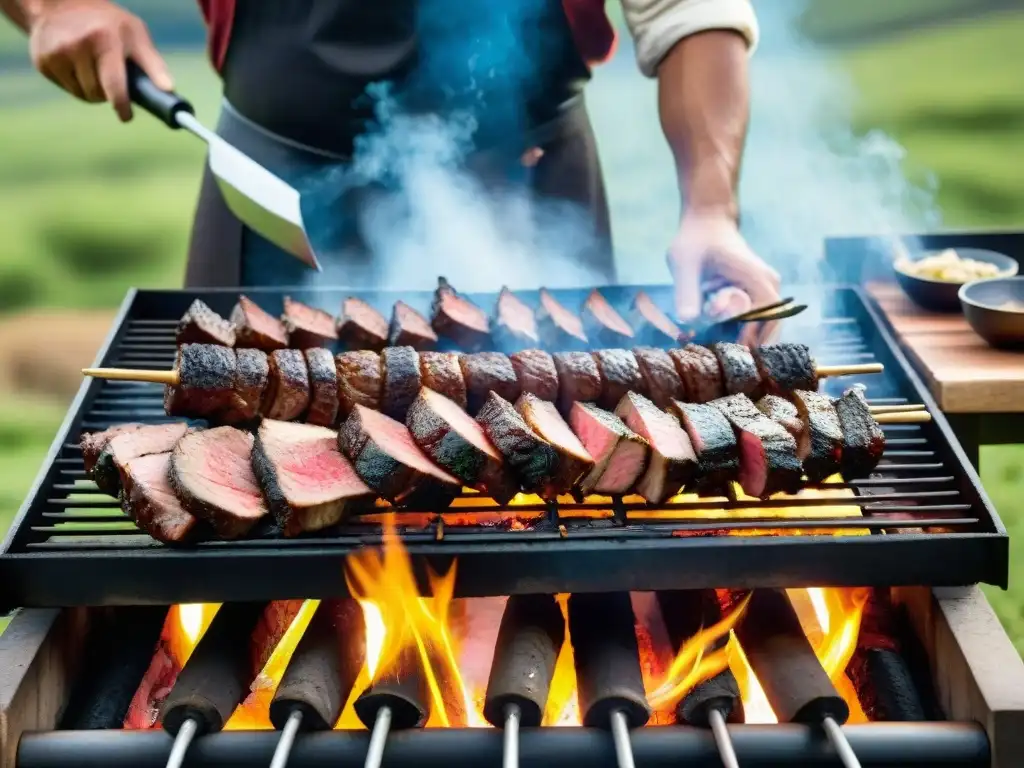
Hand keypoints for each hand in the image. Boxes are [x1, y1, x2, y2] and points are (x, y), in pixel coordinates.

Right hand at [27, 0, 171, 121]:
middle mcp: (79, 45)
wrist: (61, 3)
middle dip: (108, 94)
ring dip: (92, 91)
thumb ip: (153, 64)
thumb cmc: (108, 24)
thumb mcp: (135, 34)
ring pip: (82, 95)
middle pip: (98, 94)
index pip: (114, 84)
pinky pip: (67, 89)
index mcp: (105, 39)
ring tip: (93, 68)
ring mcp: (57, 53)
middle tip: (110, 78)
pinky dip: (75, 84)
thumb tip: (169, 89)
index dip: (121, 105)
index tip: (126, 116)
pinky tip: (75, 64)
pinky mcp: (43, 60)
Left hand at [667, 212, 780, 345]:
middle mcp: (768, 284)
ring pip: (767, 325)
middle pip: (771, 325)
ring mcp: (766, 289)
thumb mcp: (684, 263)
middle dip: (753, 344)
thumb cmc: (696, 241)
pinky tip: (726, 341)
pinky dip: (746, 332)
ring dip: (749, 339)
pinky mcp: (759, 294)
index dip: (753, 336)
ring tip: (726, 352)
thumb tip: (687, 320)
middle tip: (728, 361)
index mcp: (755, 277)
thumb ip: (686, 291)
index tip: (733, 351)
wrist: (707, 222)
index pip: (767, 315)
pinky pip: (759, 320)